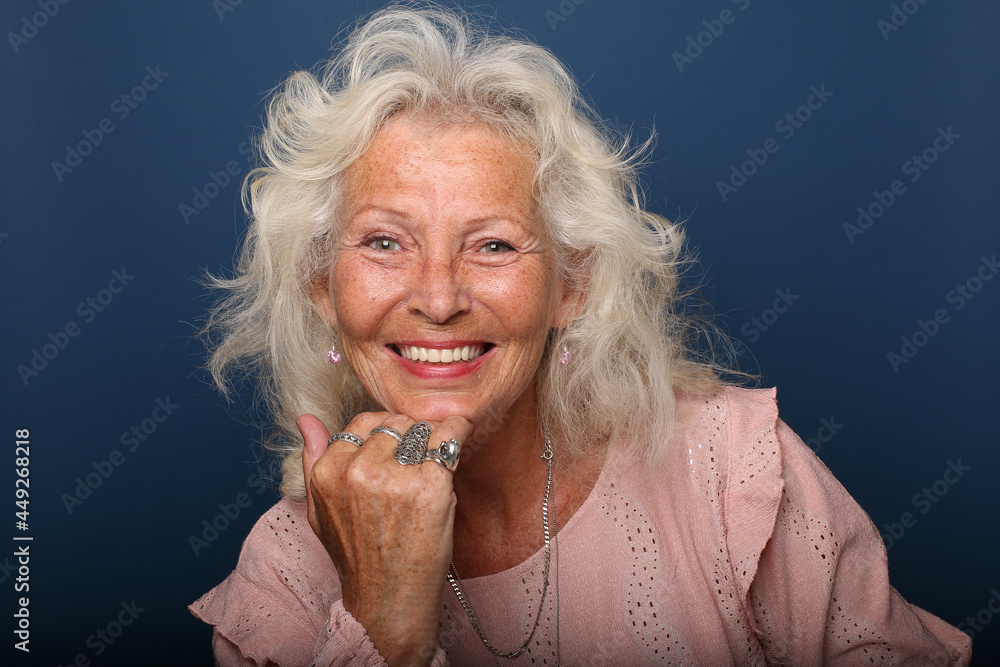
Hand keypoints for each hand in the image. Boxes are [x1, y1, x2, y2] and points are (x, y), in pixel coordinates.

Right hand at [299, 412, 471, 666]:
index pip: (362, 423)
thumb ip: (312, 460)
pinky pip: (448, 438)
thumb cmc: (358, 557)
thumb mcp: (320, 510)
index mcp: (329, 472)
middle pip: (394, 424)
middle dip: (408, 435)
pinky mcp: (431, 486)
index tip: (396, 450)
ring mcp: (395, 478)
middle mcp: (358, 471)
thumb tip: (306, 419)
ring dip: (432, 437)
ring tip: (435, 458)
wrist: (389, 601)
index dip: (383, 435)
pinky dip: (458, 433)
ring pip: (421, 429)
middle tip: (417, 458)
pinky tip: (458, 439)